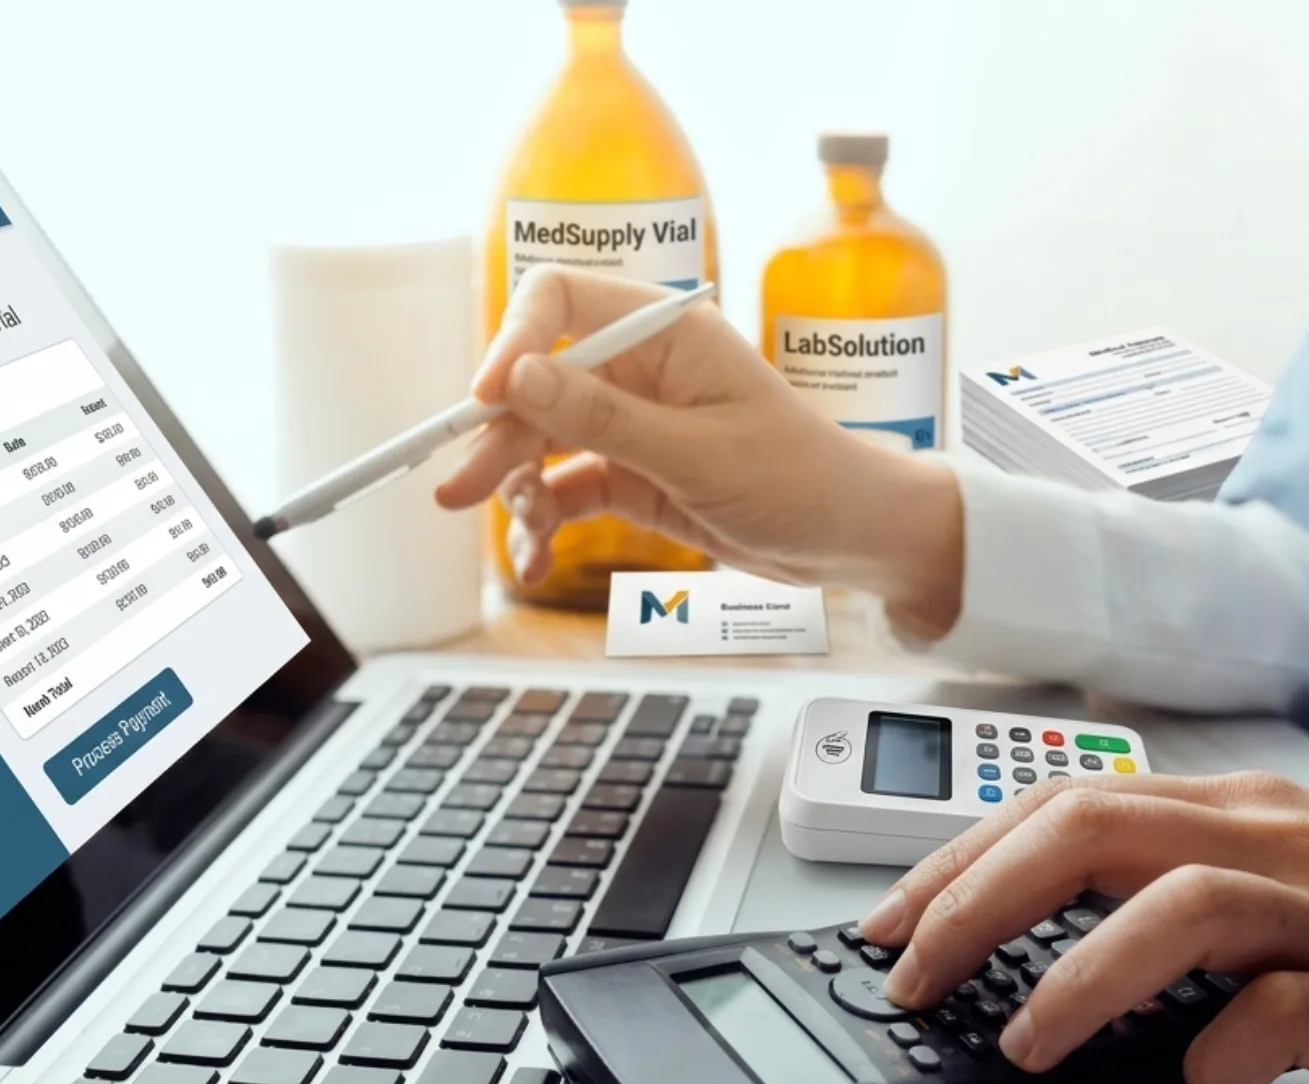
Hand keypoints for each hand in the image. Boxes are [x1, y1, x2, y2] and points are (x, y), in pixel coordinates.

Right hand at [434, 266, 964, 637]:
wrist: (850, 539)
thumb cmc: (799, 478)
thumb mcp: (697, 452)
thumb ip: (603, 417)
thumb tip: (519, 378)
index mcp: (665, 333)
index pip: (560, 300)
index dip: (514, 342)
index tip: (487, 398)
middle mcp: (639, 369)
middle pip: (537, 384)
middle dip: (499, 438)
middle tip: (459, 489)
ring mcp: (632, 423)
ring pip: (543, 442)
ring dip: (518, 488)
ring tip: (521, 539)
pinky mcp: (631, 475)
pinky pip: (566, 490)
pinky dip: (544, 523)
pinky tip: (536, 559)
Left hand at [858, 772, 1308, 1083]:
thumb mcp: (1286, 868)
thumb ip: (1176, 887)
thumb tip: (1047, 940)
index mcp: (1233, 808)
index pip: (1062, 805)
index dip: (959, 859)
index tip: (892, 919)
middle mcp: (1270, 841)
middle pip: (1092, 830)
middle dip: (977, 901)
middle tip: (911, 974)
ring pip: (1178, 907)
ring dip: (1078, 978)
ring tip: (1022, 1042)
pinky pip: (1281, 1019)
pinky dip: (1219, 1060)